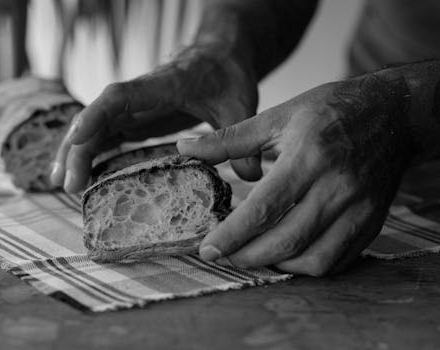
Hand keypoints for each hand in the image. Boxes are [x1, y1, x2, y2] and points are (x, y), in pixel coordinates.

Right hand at [51, 44, 260, 192]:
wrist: (221, 56)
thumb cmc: (227, 75)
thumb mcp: (240, 105)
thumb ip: (240, 137)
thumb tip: (250, 177)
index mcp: (162, 85)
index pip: (120, 96)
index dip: (96, 116)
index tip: (76, 139)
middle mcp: (140, 96)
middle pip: (97, 117)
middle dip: (77, 148)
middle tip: (67, 184)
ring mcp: (135, 107)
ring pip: (95, 127)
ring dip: (76, 153)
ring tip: (61, 184)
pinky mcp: (137, 118)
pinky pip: (106, 135)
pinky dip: (91, 153)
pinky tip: (81, 175)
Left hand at [178, 73, 413, 275]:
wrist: (392, 113)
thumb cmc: (330, 110)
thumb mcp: (277, 117)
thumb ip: (228, 139)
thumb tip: (185, 148)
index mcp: (308, 158)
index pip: (263, 209)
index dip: (231, 235)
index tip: (208, 249)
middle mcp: (336, 187)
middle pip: (285, 240)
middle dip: (247, 257)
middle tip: (224, 255)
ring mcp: (358, 208)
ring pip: (312, 258)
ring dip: (276, 265)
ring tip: (253, 254)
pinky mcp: (371, 222)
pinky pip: (337, 261)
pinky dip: (306, 266)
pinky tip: (287, 254)